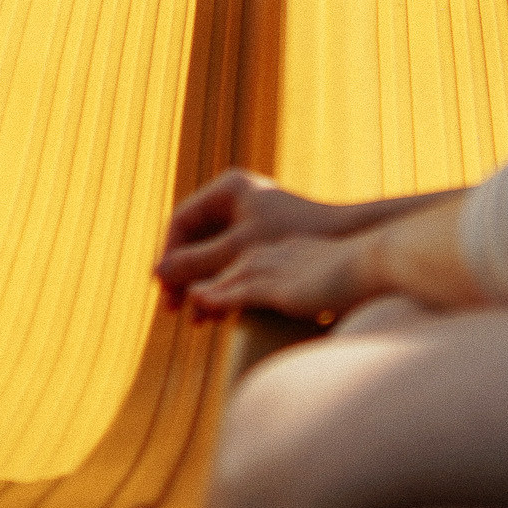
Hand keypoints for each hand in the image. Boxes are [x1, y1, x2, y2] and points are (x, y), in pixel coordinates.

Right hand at [157, 171, 368, 311]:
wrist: (350, 240)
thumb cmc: (294, 238)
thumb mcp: (238, 252)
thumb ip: (196, 262)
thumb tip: (157, 274)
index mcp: (229, 188)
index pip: (182, 220)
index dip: (169, 255)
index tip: (162, 286)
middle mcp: (239, 199)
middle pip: (196, 239)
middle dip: (184, 277)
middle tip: (172, 308)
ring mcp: (253, 218)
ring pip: (214, 255)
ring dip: (202, 286)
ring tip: (197, 319)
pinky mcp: (268, 240)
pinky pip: (234, 263)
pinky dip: (224, 286)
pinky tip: (220, 313)